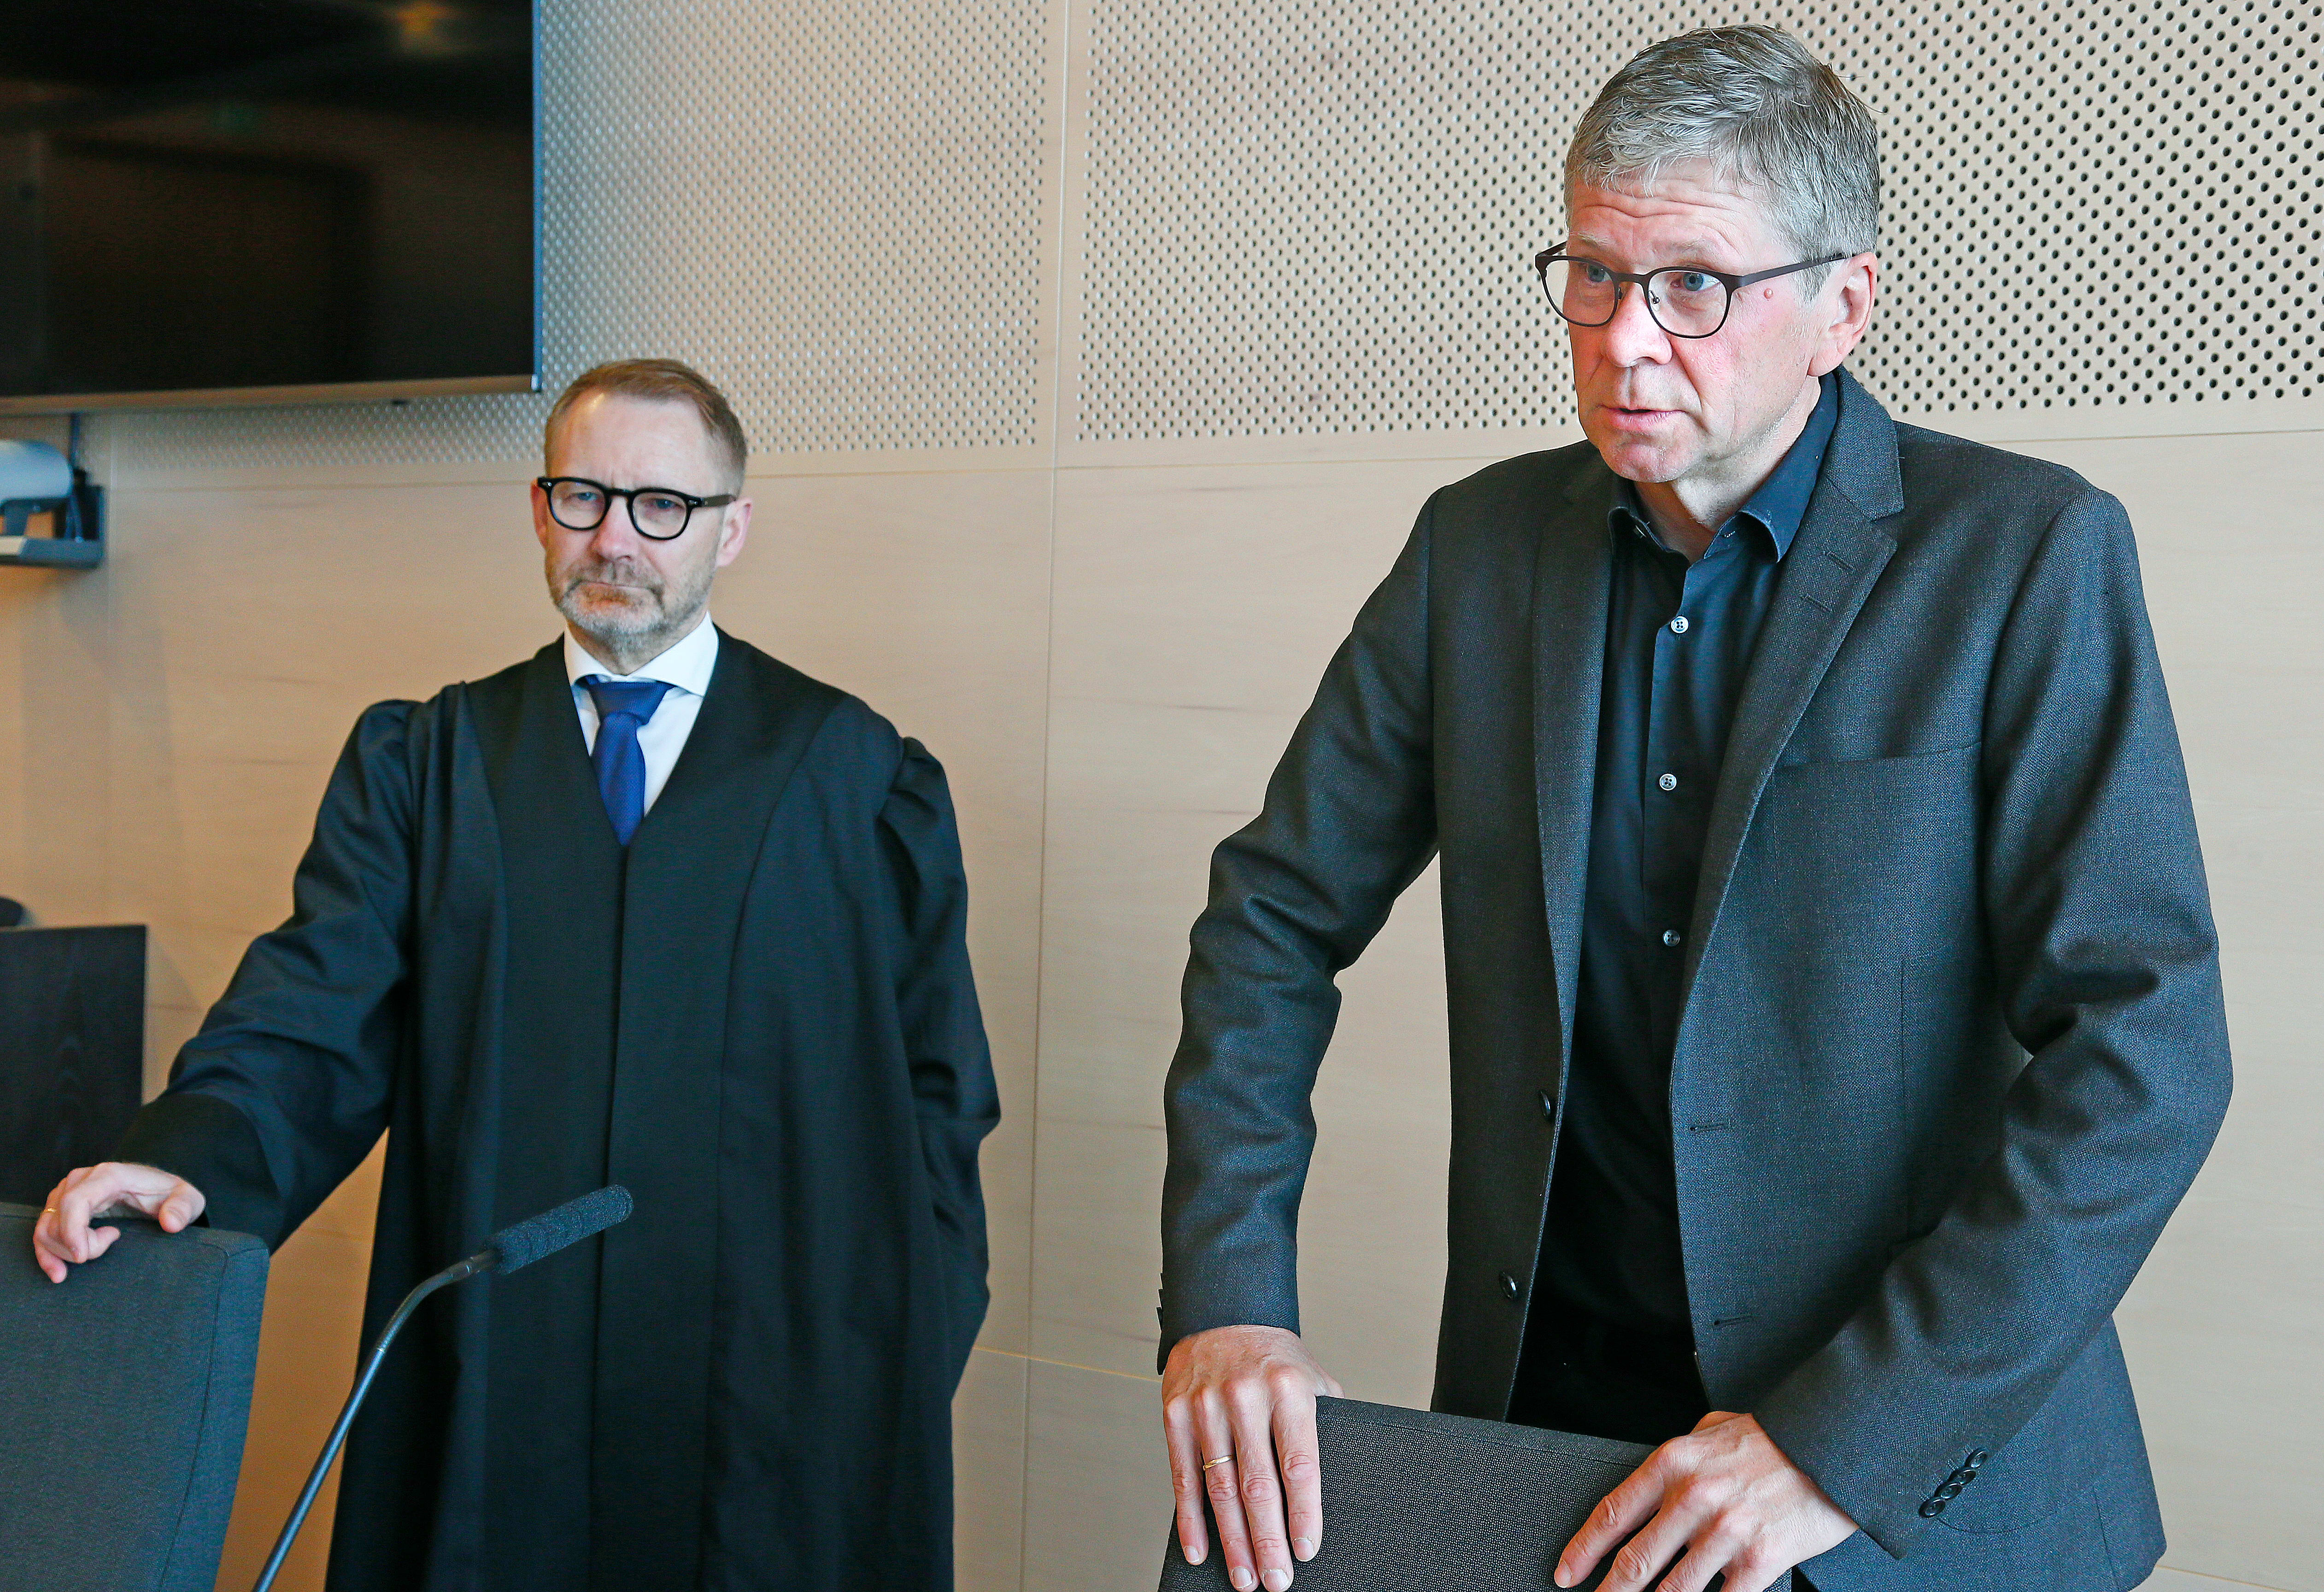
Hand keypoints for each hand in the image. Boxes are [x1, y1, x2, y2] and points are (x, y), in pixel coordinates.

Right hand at [32, 1162, 206, 1283]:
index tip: (82, 1257)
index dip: (72, 1231)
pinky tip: (59, 1273)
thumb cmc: (170, 1194)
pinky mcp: (62, 1204)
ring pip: (48, 1226)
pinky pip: (44, 1229)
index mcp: (109, 1175)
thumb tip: (170, 1223)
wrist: (159, 1190)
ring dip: (62, 1251)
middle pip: (59, 1217)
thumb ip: (182, 1208)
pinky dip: (46, 1253)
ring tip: (91, 1256)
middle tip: (100, 1253)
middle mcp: (83, 1179)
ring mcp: (68, 1190)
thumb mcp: (187, 1199)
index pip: (75, 1201)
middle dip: (75, 1245)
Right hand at [1161, 1325, 1343, 1590]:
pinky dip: (1190, 1520)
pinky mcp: (1175, 1413)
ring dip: (1232, 1540)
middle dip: (1267, 1540)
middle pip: (1257, 1484)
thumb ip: (1325, 1426)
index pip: (1299, 1463)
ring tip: (1245, 1577)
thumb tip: (1343, 1483)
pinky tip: (1200, 1550)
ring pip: (1220, 1488)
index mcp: (1289, 1389)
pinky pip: (1182, 1476)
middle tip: (1277, 1580)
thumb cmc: (1276, 1360)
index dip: (1303, 1512)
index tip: (1307, 1550)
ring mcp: (1206, 1406)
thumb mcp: (1313, 1380)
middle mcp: (1246, 1397)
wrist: (1223, 1314)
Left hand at [1556, 1411, 1855, 1591]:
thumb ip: (1681, 1455)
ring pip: (1673, 1588)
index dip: (1584, 1549)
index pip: (1614, 1513)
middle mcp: (1693, 1497)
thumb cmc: (1772, 1439)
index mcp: (1673, 1463)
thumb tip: (1659, 1478)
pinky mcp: (1760, 1558)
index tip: (1567, 1572)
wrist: (1830, 1442)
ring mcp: (1726, 1531)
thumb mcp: (1713, 1428)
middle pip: (1636, 1560)